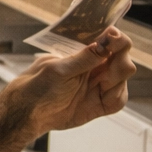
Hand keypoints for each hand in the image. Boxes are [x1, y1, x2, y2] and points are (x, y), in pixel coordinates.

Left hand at [12, 27, 136, 137]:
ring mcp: (99, 84)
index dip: (117, 38)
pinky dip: (117, 97)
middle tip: (109, 65)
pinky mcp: (100, 104)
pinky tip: (104, 97)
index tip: (115, 37)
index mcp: (83, 52)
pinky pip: (119, 100)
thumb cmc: (36, 86)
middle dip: (120, 60)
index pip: (109, 39)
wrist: (28, 114)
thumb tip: (104, 43)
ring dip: (117, 79)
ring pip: (123, 77)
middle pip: (122, 57)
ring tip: (102, 84)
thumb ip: (83, 58)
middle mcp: (95, 66)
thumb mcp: (58, 70)